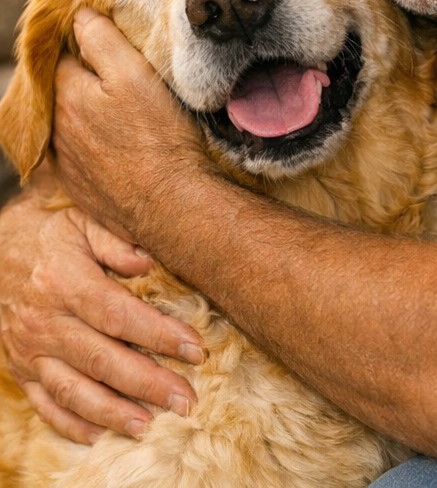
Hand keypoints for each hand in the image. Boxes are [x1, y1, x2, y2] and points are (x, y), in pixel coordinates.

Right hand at [0, 192, 201, 442]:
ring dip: (112, 413)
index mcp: (64, 282)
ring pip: (72, 390)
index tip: (196, 349)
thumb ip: (116, 240)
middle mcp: (45, 322)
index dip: (158, 334)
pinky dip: (70, 424)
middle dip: (147, 384)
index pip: (117, 314)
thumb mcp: (82, 222)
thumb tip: (149, 262)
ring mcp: (29, 351)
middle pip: (101, 360)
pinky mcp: (20, 370)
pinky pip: (44, 404)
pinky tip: (99, 435)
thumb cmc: (50, 234)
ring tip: (149, 426)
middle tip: (186, 400)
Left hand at [52, 8, 207, 238]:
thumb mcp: (137, 75)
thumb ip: (102, 41)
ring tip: (117, 109)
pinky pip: (75, 154)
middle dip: (81, 77)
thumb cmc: (161, 137)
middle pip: (62, 88)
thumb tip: (79, 15)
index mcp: (68, 94)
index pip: (63, 53)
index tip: (108, 40)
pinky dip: (87, 144)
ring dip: (83, 112)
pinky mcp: (78, 185)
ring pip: (67, 122)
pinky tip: (114, 144)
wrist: (171, 204)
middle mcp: (57, 127)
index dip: (84, 42)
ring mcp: (65, 159)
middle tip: (115, 73)